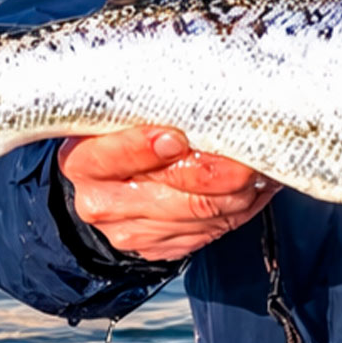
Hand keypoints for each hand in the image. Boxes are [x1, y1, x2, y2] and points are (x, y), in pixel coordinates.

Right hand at [58, 126, 276, 261]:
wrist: (109, 183)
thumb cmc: (123, 137)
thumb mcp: (125, 113)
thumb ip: (154, 107)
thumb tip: (208, 93)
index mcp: (84, 160)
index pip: (119, 154)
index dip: (151, 145)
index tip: (180, 137)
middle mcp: (101, 201)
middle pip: (178, 187)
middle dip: (223, 169)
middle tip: (250, 152)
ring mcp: (128, 231)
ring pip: (203, 211)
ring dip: (240, 189)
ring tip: (257, 167)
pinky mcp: (156, 249)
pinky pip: (210, 230)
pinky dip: (237, 208)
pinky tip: (247, 189)